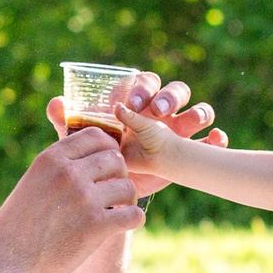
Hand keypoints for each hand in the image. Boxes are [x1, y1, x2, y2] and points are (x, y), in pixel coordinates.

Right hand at [0, 124, 143, 272]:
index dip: (107, 150)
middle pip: (116, 160)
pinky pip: (134, 215)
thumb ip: (52, 169)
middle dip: (118, 175)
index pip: (95, 136)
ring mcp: (84, 198)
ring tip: (119, 211)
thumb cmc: (14, 229)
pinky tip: (124, 225)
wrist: (7, 264)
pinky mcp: (95, 226)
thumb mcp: (29, 184)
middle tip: (113, 193)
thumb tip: (72, 160)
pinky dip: (133, 220)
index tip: (106, 167)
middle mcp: (68, 173)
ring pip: (128, 187)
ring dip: (127, 200)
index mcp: (50, 159)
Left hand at [44, 71, 224, 195]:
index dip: (144, 88)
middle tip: (157, 112)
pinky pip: (211, 140)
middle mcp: (162, 112)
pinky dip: (216, 138)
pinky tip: (216, 139)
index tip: (135, 102)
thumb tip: (55, 103)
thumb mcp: (82, 141)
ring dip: (196, 112)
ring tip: (189, 123)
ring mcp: (180, 130)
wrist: (114, 190)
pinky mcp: (191, 151)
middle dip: (169, 98)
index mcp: (137, 102)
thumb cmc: (98, 156)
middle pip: (176, 91)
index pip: (146, 83)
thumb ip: (66, 122)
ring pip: (199, 111)